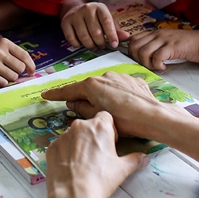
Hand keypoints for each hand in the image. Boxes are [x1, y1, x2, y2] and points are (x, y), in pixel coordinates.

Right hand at [0, 38, 35, 86]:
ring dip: (10, 78)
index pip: (24, 55)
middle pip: (20, 68)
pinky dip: (2, 82)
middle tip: (9, 70)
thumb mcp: (1, 48)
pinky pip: (3, 83)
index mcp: (4, 43)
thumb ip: (15, 55)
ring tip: (1, 73)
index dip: (30, 65)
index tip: (31, 71)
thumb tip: (31, 70)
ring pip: (13, 77)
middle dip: (17, 72)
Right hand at [42, 71, 162, 137]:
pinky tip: (125, 107)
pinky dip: (118, 96)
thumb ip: (81, 108)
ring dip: (104, 97)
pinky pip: (120, 87)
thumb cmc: (124, 121)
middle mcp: (104, 76)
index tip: (46, 95)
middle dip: (85, 98)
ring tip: (112, 112)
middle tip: (85, 111)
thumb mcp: (96, 118)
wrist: (153, 117)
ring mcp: (120, 76)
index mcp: (91, 85)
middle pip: (88, 88)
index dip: (56, 94)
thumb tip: (73, 103)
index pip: (68, 91)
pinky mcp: (133, 80)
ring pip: (105, 87)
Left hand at [46, 112, 148, 197]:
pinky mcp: (51, 147)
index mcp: (99, 127)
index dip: (109, 129)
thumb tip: (145, 158)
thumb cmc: (100, 179)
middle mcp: (80, 126)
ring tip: (83, 164)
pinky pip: (60, 146)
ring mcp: (63, 136)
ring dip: (78, 144)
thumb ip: (134, 160)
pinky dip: (65, 153)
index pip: (105, 117)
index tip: (110, 142)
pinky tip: (70, 168)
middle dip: (93, 137)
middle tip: (97, 156)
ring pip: (73, 135)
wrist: (73, 193)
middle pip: (88, 126)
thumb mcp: (122, 169)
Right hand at [61, 2, 129, 48]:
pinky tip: (81, 43)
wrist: (75, 9)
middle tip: (102, 45)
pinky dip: (78, 45)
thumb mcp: (106, 19)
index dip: (111, 35)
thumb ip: (116, 29)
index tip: (114, 45)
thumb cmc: (95, 17)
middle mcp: (87, 9)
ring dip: (90, 45)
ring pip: (84, 37)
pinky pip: (72, 39)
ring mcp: (75, 15)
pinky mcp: (65, 22)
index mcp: (99, 7)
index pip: (107, 21)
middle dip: (100, 43)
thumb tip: (126, 37)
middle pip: (95, 32)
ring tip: (93, 46)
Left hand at [128, 29, 198, 70]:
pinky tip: (164, 67)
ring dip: (147, 63)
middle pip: (134, 46)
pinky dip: (158, 65)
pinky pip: (157, 57)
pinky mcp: (173, 46)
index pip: (133, 40)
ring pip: (143, 52)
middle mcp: (157, 34)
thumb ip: (154, 46)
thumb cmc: (186, 45)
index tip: (140, 61)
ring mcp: (164, 39)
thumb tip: (141, 57)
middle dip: (137, 59)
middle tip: (147, 65)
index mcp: (154, 32)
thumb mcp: (166, 42)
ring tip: (156, 67)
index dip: (132, 52)